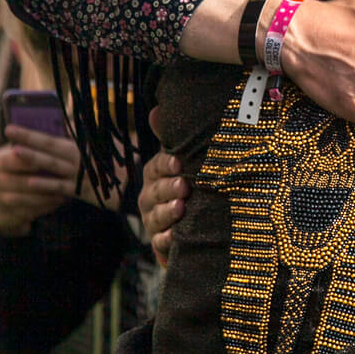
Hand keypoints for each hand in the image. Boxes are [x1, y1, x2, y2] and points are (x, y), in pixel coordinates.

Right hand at [0, 124, 80, 235]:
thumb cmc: (18, 160)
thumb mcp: (20, 148)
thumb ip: (32, 142)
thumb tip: (55, 125)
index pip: (13, 159)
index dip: (31, 159)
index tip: (49, 157)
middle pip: (19, 181)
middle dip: (41, 182)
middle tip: (63, 179)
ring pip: (24, 199)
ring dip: (45, 197)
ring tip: (65, 192)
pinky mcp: (7, 211)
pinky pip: (27, 211)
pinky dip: (44, 207)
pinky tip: (59, 201)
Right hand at [139, 110, 187, 262]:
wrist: (203, 220)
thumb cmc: (197, 181)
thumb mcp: (190, 159)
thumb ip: (176, 138)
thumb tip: (157, 110)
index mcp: (157, 174)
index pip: (156, 166)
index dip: (166, 164)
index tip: (179, 162)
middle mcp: (151, 196)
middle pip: (154, 192)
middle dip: (168, 188)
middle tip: (184, 186)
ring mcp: (154, 220)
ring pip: (155, 217)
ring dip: (167, 212)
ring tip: (181, 207)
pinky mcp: (162, 243)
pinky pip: (159, 242)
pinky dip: (166, 239)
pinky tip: (174, 236)